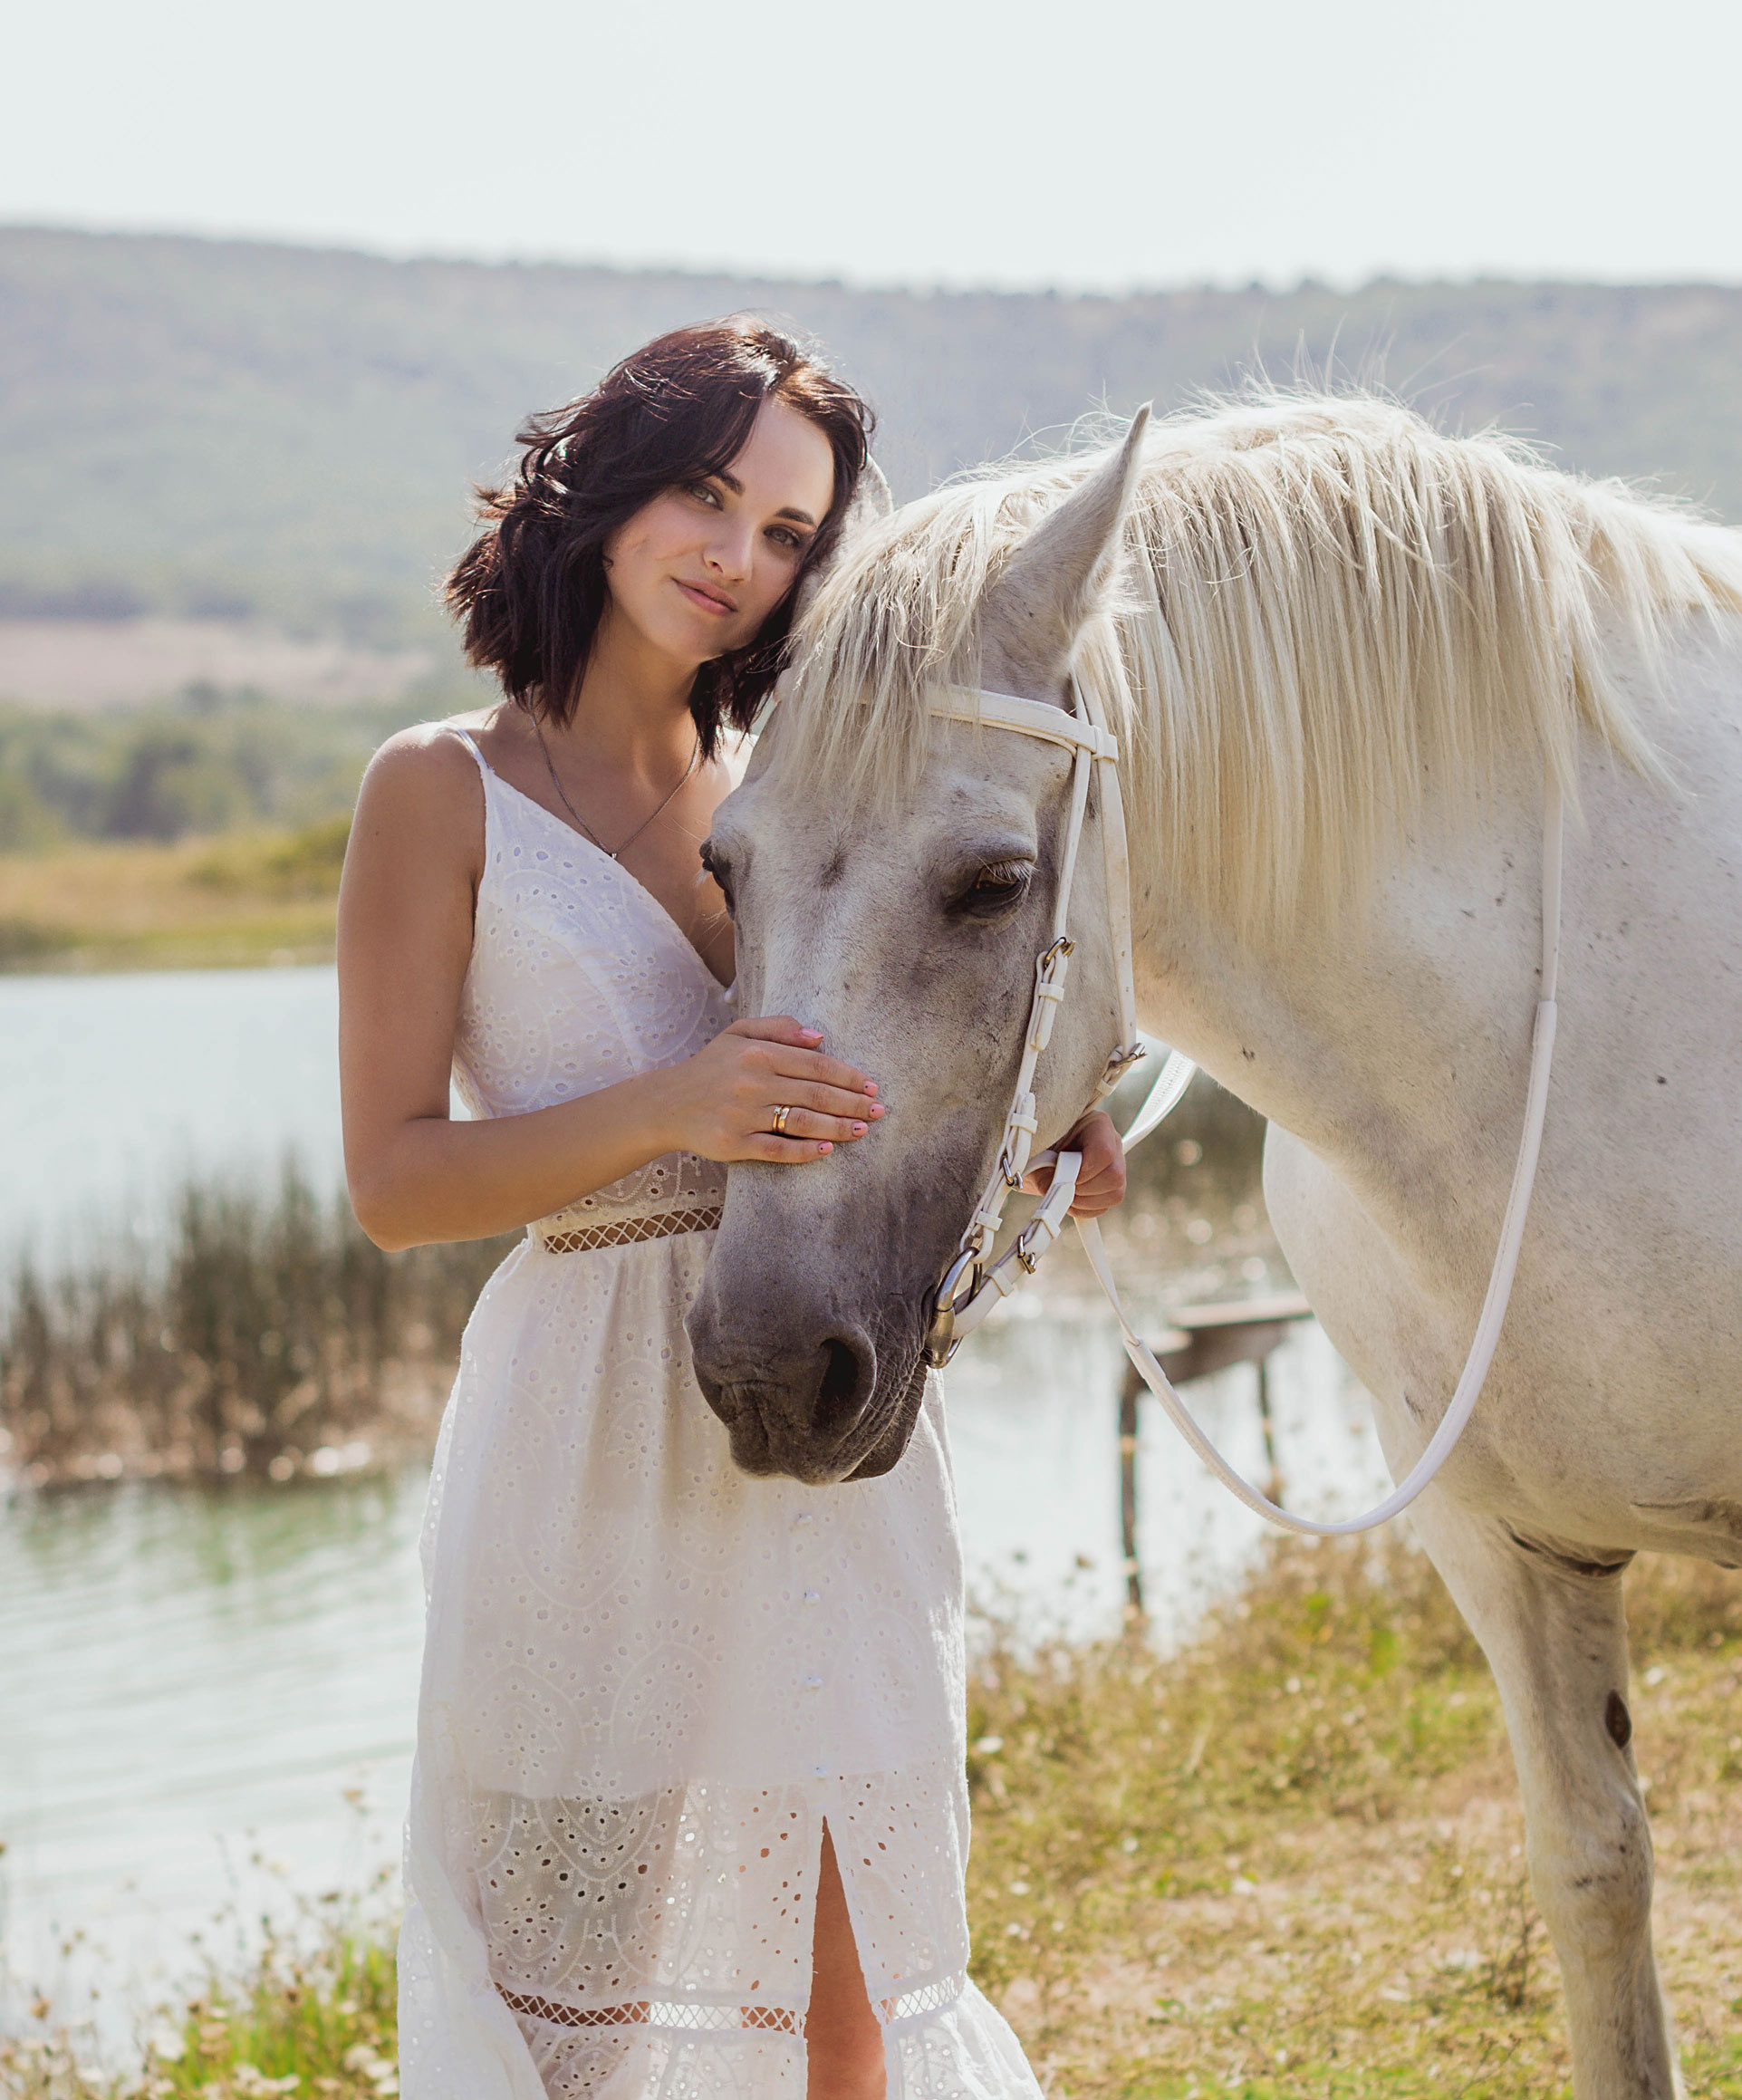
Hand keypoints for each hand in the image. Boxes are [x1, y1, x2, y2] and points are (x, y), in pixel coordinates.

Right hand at [651, 1015, 884, 1163]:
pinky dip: (805, 1151)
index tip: (871, 1086)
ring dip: (838, 1128)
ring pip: (802, 1123)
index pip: (816, 1065)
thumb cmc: (711, 1066)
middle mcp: (752, 1083)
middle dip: (853, 1104)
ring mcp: (743, 1115)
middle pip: (816, 1095)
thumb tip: (819, 1038)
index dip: (849, 1077)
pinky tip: (828, 1150)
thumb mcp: (738, 1034)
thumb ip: (778, 1028)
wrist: (667, 1103)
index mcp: (758, 1053)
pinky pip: (778, 1150)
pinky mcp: (734, 1144)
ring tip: (862, 1131)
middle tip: (878, 1111)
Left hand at [1024, 1109, 1126, 1218]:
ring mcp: (1115, 1165)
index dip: (1084, 1171)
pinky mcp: (1110, 1186)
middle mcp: (1112, 1143)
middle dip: (1085, 1189)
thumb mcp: (1036, 1154)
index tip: (1064, 1177)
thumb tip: (1059, 1194)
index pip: (1104, 1151)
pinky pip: (1106, 1206)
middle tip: (1063, 1187)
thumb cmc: (1037, 1146)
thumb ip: (1046, 1172)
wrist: (1037, 1153)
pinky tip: (1068, 1200)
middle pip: (1115, 1175)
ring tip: (1063, 1193)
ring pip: (1115, 1193)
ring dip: (1084, 1202)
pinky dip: (1084, 1210)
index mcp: (1097, 1125)